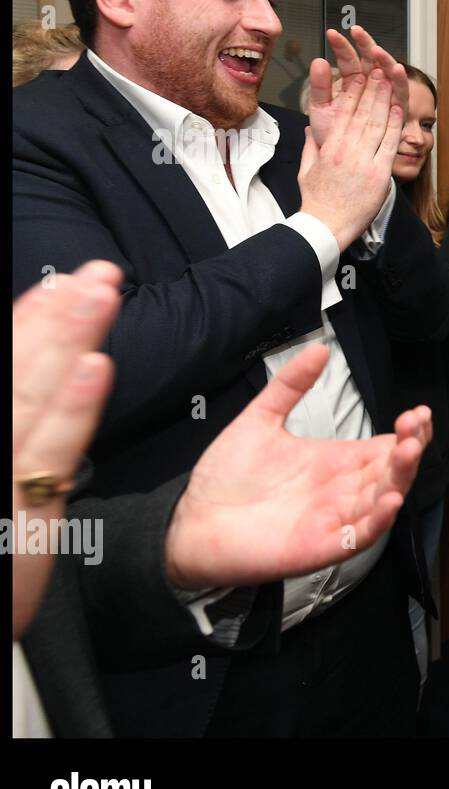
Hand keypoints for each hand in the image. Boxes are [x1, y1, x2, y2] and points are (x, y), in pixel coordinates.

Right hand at [12, 260, 122, 638]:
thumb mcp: (11, 481)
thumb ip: (23, 422)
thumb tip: (60, 372)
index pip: (4, 367)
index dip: (31, 321)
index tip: (62, 283)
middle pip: (13, 372)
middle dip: (56, 317)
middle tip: (97, 272)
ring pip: (28, 397)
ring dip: (67, 339)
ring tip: (100, 292)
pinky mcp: (19, 516)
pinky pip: (48, 456)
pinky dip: (71, 408)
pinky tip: (95, 369)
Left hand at [163, 344, 431, 590]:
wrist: (190, 521)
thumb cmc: (226, 477)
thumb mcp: (260, 420)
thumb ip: (290, 385)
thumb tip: (318, 349)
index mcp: (337, 462)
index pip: (387, 446)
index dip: (409, 431)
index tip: (417, 411)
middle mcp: (343, 490)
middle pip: (393, 470)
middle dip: (410, 447)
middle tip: (414, 425)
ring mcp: (335, 519)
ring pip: (384, 499)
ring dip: (401, 477)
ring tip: (407, 450)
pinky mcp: (321, 546)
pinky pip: (359, 536)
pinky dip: (377, 520)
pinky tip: (390, 500)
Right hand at [298, 68, 403, 249]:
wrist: (325, 226)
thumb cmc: (316, 201)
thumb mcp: (306, 170)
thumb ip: (309, 148)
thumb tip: (309, 131)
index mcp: (329, 147)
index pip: (343, 112)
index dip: (354, 91)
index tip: (360, 75)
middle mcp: (346, 150)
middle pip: (362, 112)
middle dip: (372, 88)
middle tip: (379, 68)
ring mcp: (363, 161)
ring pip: (377, 123)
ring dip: (385, 99)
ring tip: (390, 80)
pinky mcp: (378, 174)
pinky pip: (389, 144)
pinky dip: (395, 125)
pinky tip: (398, 109)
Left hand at [307, 25, 408, 146]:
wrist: (342, 162)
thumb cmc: (332, 137)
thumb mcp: (320, 109)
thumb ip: (319, 86)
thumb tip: (317, 60)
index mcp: (350, 83)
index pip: (347, 59)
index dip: (341, 46)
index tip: (332, 34)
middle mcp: (370, 86)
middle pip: (370, 61)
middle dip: (365, 44)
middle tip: (357, 31)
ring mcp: (385, 96)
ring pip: (387, 73)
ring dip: (383, 59)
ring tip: (376, 49)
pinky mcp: (397, 109)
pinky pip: (401, 93)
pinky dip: (400, 80)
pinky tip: (397, 68)